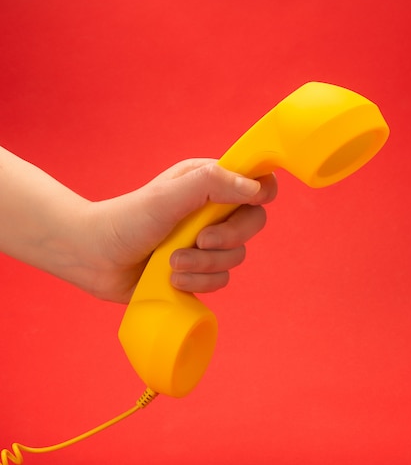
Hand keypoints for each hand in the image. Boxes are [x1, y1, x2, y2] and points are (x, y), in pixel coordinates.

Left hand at [87, 159, 276, 301]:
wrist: (95, 258)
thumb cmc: (127, 219)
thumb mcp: (168, 196)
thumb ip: (211, 184)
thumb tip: (256, 189)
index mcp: (208, 183)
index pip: (256, 182)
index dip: (261, 192)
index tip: (248, 203)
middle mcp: (211, 211)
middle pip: (252, 224)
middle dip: (228, 238)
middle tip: (199, 240)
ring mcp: (205, 243)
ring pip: (235, 257)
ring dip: (204, 264)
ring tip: (171, 262)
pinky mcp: (198, 271)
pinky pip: (219, 281)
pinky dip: (197, 283)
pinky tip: (172, 280)